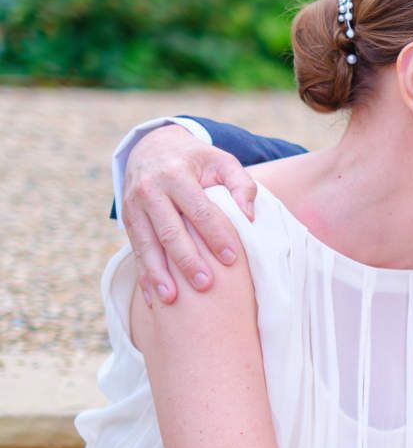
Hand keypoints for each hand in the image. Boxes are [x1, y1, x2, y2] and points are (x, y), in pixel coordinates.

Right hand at [123, 126, 255, 304]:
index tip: (231, 258)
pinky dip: (143, 277)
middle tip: (205, 285)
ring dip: (158, 274)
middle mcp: (151, 191)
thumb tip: (249, 215)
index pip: (199, 209)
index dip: (215, 234)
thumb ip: (241, 183)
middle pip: (169, 231)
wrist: (152, 147)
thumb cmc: (196, 160)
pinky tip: (152, 300)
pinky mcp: (129, 222)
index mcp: (176, 175)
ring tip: (171, 300)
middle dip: (187, 260)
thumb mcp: (221, 160)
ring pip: (146, 245)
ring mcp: (135, 207)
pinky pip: (135, 252)